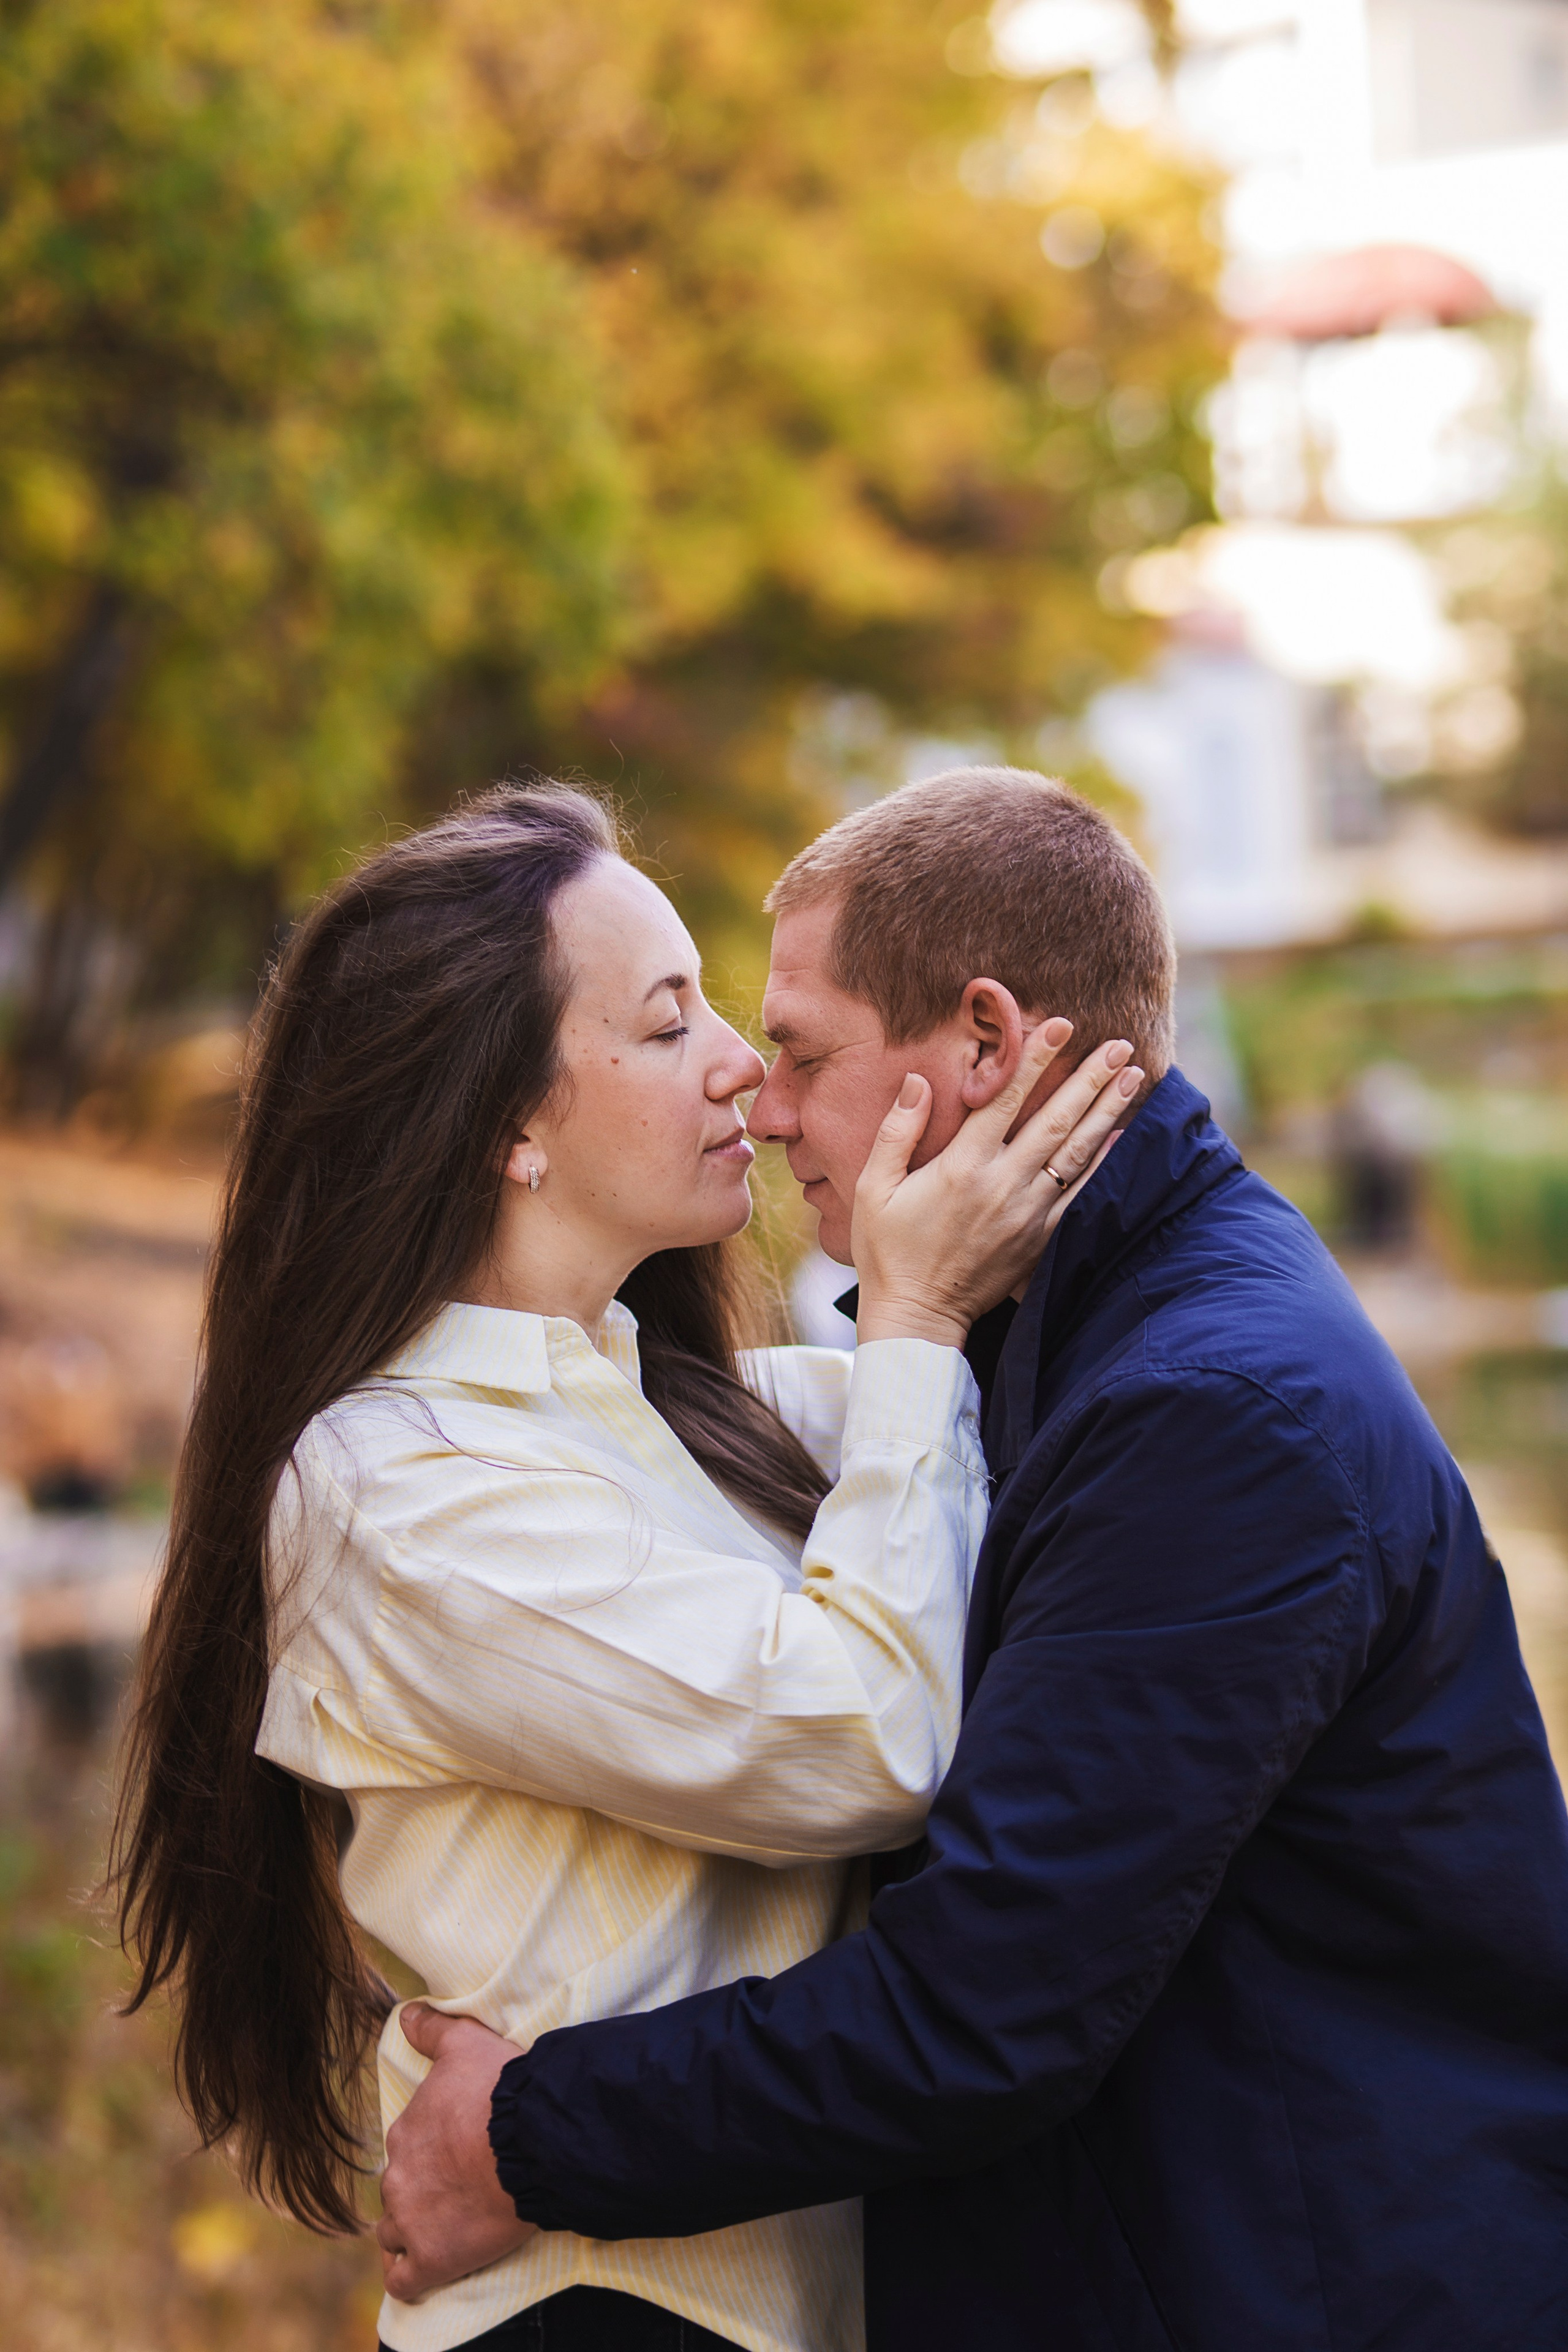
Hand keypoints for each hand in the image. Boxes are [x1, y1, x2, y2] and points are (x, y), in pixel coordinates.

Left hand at [377, 2003, 534, 2304]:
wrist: (531, 2140)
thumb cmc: (503, 2089)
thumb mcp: (467, 2043)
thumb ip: (433, 2029)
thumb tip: (405, 2014)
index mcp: (405, 2131)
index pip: (406, 2148)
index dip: (432, 2151)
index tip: (459, 2151)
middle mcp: (397, 2176)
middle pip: (399, 2190)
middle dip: (421, 2190)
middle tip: (459, 2187)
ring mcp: (411, 2222)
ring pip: (395, 2233)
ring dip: (412, 2230)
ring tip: (445, 2226)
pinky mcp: (432, 2259)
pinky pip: (404, 2279)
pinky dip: (410, 2274)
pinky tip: (426, 2267)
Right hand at [852, 1023, 1140, 1347]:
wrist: (918, 1316)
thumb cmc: (888, 1250)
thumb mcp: (873, 1188)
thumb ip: (897, 1131)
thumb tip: (917, 1081)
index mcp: (962, 1167)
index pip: (1005, 1100)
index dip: (1033, 1059)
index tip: (1060, 1024)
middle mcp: (1002, 1186)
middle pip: (1055, 1121)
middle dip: (1089, 1078)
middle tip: (1120, 1043)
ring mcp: (1027, 1214)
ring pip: (1076, 1153)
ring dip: (1107, 1111)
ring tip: (1133, 1076)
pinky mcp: (1040, 1239)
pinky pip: (1080, 1194)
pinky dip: (1103, 1163)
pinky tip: (1121, 1136)